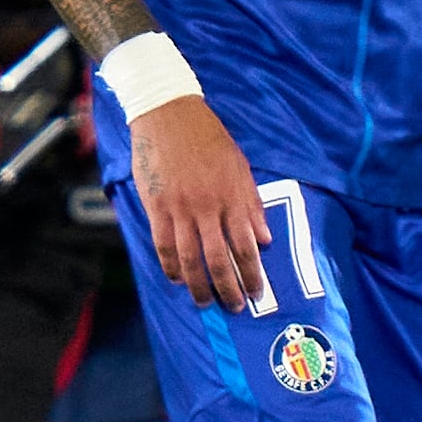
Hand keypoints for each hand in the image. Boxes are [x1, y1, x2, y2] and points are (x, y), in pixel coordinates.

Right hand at [126, 92, 270, 309]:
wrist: (168, 114)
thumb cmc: (208, 137)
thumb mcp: (240, 166)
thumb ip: (252, 204)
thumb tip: (265, 238)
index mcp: (233, 197)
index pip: (246, 246)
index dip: (253, 273)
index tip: (257, 292)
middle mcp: (208, 207)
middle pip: (220, 259)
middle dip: (230, 287)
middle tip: (234, 306)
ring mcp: (180, 208)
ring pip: (191, 258)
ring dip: (199, 285)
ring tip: (204, 302)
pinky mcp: (156, 205)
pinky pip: (164, 244)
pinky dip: (170, 265)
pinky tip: (177, 278)